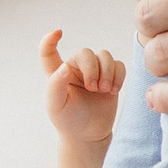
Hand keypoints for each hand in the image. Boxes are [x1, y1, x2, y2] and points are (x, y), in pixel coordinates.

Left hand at [40, 29, 124, 145]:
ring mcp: (94, 72)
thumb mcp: (56, 107)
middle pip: (86, 53)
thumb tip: (64, 67)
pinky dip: (118, 75)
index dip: (50, 41)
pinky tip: (114, 90)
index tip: (57, 33)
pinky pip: (118, 65)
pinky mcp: (110, 77)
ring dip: (107, 72)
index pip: (49, 53)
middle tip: (93, 88)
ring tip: (105, 90)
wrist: (89, 135)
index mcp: (58, 74)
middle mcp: (76, 69)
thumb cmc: (69, 121)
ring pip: (104, 56)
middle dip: (92, 69)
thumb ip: (56, 86)